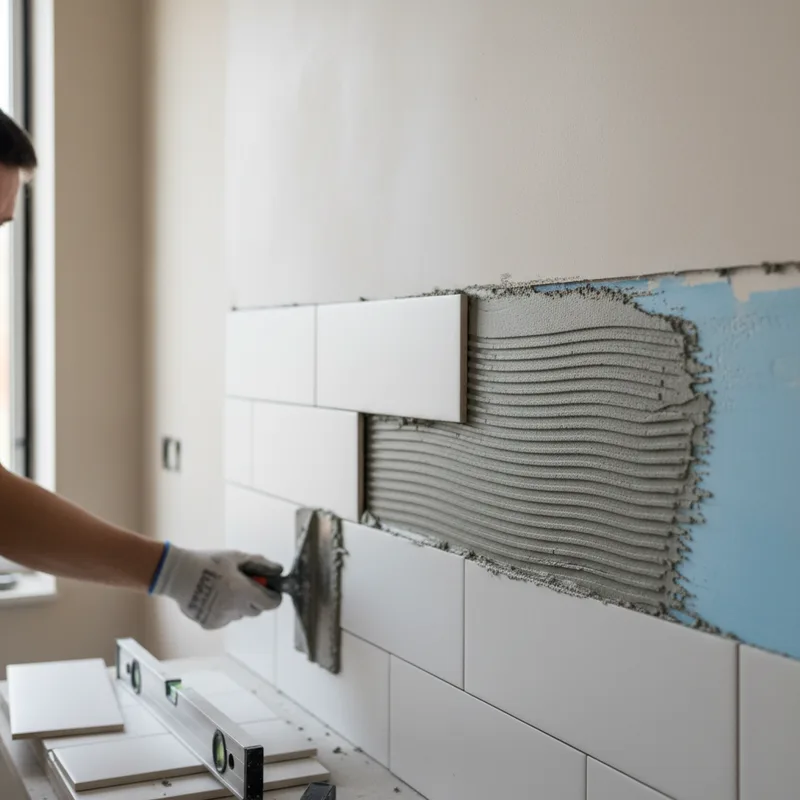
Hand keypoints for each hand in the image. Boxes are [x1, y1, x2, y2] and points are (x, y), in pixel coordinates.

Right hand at [149, 543, 282, 629]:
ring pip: (240, 615)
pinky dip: (224, 611)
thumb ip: (260, 564)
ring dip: (238, 605)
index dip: (273, 596)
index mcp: (243, 592)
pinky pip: (225, 619)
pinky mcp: (210, 624)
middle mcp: (235, 609)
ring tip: (224, 588)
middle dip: (255, 599)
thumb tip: (279, 570)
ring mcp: (222, 619)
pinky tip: (213, 597)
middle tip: (244, 585)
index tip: (269, 589)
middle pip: (256, 610)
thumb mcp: (236, 557)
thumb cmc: (209, 562)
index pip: (271, 603)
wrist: (178, 574)